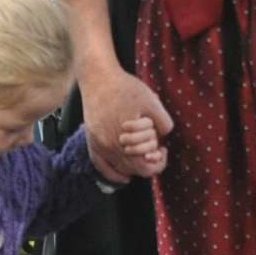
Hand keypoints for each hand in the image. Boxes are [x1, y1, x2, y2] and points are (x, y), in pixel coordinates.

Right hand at [81, 66, 171, 181]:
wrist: (98, 77)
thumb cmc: (125, 88)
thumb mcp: (151, 101)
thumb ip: (163, 122)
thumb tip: (164, 138)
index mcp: (124, 140)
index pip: (145, 168)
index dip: (159, 162)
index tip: (163, 149)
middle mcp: (109, 147)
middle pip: (133, 170)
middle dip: (147, 162)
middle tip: (155, 149)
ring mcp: (98, 145)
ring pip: (119, 169)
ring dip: (133, 166)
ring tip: (142, 153)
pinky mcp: (91, 141)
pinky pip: (101, 166)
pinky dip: (113, 174)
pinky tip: (123, 176)